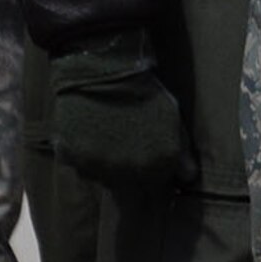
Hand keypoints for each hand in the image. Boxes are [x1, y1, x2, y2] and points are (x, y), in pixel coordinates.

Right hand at [49, 32, 196, 191]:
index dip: (157, 174)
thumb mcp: (173, 119)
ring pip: (105, 179)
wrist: (105, 72)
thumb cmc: (145, 93)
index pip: (159, 188)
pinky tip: (92, 135)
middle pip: (132, 189)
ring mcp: (98, 169)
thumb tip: (188, 178)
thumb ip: (181, 153)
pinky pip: (82, 167)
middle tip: (131, 147)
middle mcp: (129, 173)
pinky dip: (87, 157)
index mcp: (158, 164)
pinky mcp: (72, 160)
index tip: (152, 160)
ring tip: (112, 137)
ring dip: (109, 167)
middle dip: (135, 174)